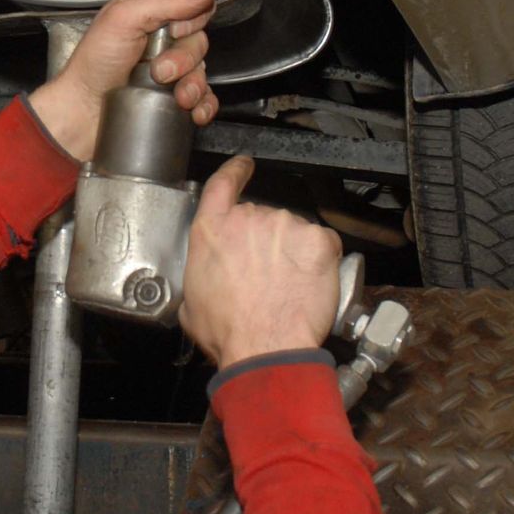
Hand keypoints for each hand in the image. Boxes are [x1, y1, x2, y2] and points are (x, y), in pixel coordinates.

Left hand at [28, 0, 217, 159]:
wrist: (81, 112)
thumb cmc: (93, 64)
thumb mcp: (123, 20)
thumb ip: (164, 2)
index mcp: (150, 14)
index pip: (192, 8)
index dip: (191, 21)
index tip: (174, 33)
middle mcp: (160, 41)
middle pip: (198, 42)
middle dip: (185, 59)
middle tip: (160, 71)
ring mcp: (167, 72)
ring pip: (201, 71)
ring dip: (194, 85)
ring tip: (176, 96)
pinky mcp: (170, 98)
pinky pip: (202, 98)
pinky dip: (204, 105)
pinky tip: (194, 112)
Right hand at [177, 156, 340, 368]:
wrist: (265, 347)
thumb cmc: (229, 330)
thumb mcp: (191, 301)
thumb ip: (201, 273)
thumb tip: (207, 277)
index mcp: (212, 230)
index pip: (224, 183)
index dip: (236, 171)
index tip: (244, 166)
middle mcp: (248, 219)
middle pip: (262, 217)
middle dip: (266, 242)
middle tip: (266, 276)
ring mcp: (285, 225)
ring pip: (293, 231)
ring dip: (292, 252)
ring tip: (286, 287)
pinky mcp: (317, 240)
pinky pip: (322, 243)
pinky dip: (319, 260)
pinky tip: (307, 284)